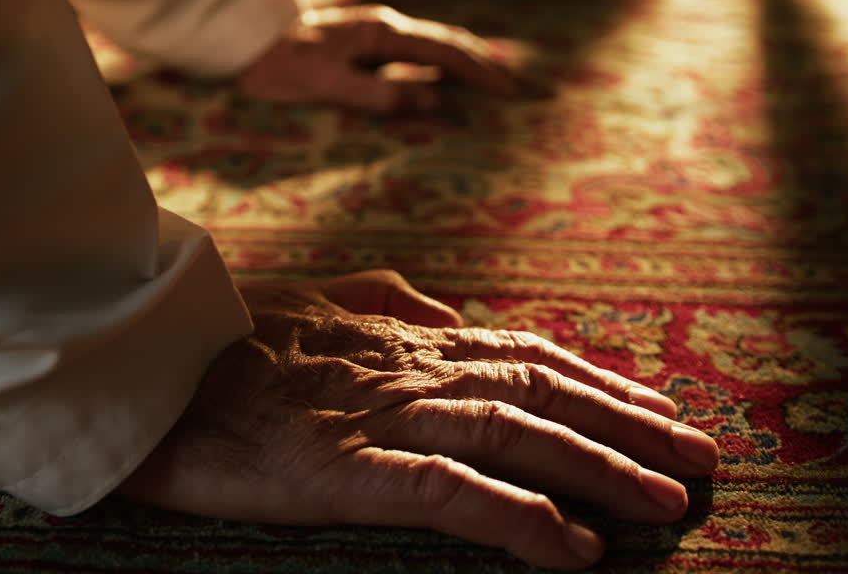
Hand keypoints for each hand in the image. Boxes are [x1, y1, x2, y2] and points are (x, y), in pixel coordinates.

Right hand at [120, 270, 718, 569]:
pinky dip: (519, 519)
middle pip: (540, 390)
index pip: (523, 353)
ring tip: (669, 501)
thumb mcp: (314, 303)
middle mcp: (407, 367)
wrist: (146, 369)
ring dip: (599, 467)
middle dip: (628, 422)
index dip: (598, 379)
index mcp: (402, 335)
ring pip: (514, 434)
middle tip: (701, 456)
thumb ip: (384, 300)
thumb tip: (447, 311)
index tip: (658, 405)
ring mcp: (378, 415)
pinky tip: (573, 548)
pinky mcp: (344, 468)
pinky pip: (450, 493)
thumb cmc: (225, 344)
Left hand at [237, 6, 520, 112]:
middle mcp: (384, 29)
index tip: (510, 92)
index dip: (480, 73)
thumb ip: (381, 95)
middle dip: (483, 65)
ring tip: (492, 83)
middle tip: (516, 89)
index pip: (445, 53)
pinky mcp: (362, 46)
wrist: (245, 40)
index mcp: (382, 35)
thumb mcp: (330, 85)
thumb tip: (435, 102)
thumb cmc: (282, 66)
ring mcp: (374, 36)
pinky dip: (438, 67)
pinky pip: (413, 56)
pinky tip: (444, 81)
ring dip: (464, 64)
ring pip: (432, 47)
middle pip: (447, 45)